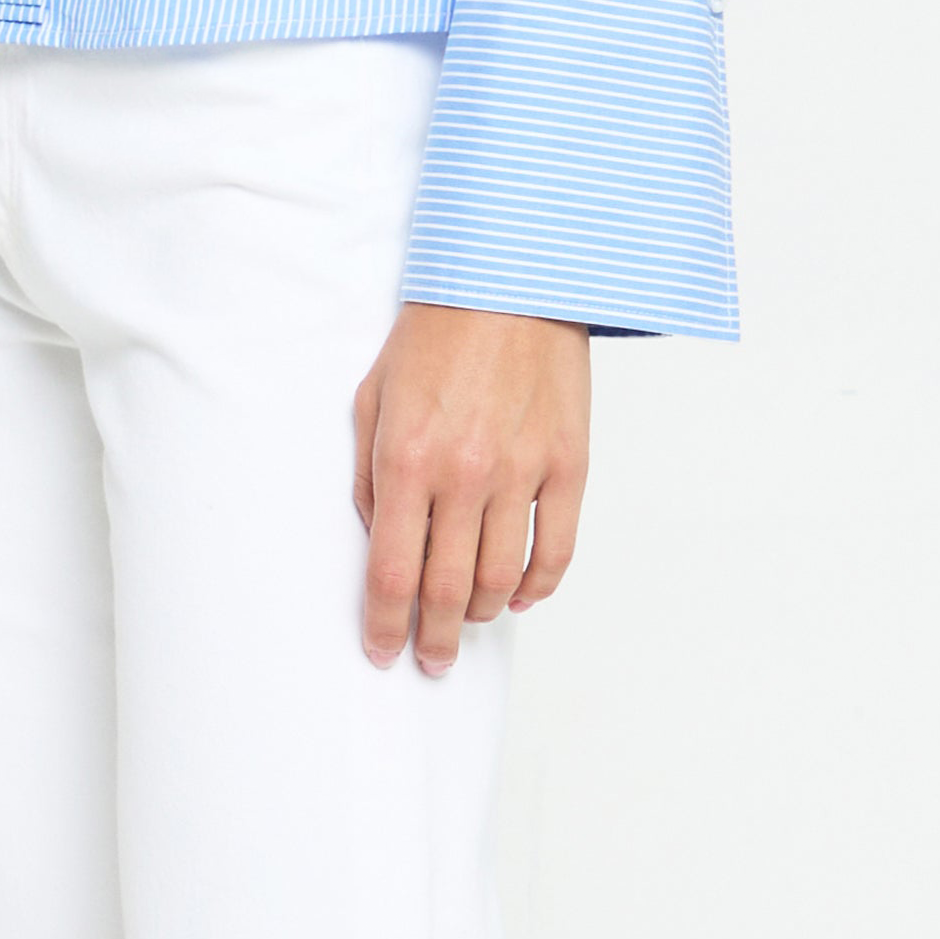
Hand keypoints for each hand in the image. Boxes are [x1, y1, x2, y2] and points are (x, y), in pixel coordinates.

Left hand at [352, 300, 589, 674]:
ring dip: (480, 612)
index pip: (391, 573)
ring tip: (467, 617)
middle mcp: (465, 473)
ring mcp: (523, 471)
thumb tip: (382, 542)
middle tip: (429, 660)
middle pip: (446, 591)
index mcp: (408, 457)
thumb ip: (370, 475)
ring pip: (500, 578)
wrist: (511, 278)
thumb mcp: (373, 397)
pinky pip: (556, 549)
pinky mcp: (569, 463)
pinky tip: (517, 593)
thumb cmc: (435, 334)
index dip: (384, 626)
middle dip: (432, 639)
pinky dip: (536, 585)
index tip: (382, 651)